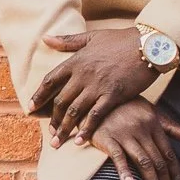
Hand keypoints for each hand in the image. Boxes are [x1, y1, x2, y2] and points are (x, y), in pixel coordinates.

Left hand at [31, 27, 154, 144]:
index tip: (30, 109)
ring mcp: (98, 85)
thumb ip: (68, 41)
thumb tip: (44, 38)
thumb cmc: (122, 40)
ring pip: (74, 111)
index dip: (39, 96)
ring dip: (64, 128)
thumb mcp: (92, 37)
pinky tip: (79, 141)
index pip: (50, 81)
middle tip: (49, 133)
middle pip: (60, 100)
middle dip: (52, 119)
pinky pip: (95, 116)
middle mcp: (83, 74)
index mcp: (76, 61)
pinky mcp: (114, 95)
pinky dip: (86, 129)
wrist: (150, 44)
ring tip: (57, 142)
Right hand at [85, 99, 179, 179]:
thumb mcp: (149, 111)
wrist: (95, 97)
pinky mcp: (106, 138)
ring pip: (143, 162)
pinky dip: (124, 171)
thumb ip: (169, 126)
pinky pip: (117, 156)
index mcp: (153, 124)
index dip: (176, 173)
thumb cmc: (124, 106)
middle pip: (158, 162)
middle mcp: (142, 130)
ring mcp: (124, 134)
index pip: (168, 154)